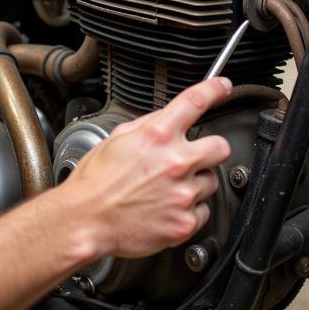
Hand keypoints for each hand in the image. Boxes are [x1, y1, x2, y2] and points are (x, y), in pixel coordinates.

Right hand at [65, 78, 232, 258]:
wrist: (85, 220)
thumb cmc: (96, 181)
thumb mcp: (117, 138)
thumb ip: (148, 124)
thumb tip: (165, 118)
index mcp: (157, 136)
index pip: (196, 102)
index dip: (215, 90)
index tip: (223, 87)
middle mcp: (175, 162)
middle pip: (221, 146)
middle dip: (210, 149)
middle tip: (193, 157)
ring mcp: (183, 194)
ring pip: (211, 181)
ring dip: (196, 181)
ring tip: (169, 188)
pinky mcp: (185, 222)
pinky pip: (203, 210)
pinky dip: (190, 209)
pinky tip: (168, 207)